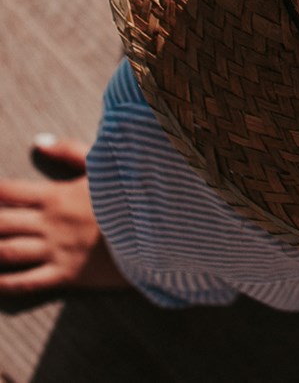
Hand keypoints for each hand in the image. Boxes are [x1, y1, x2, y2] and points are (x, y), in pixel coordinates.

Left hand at [0, 137, 127, 295]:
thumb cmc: (130, 192)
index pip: (10, 192)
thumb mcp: (102, 164)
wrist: (156, 226)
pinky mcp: (66, 274)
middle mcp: (50, 222)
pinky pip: (27, 281)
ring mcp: (55, 249)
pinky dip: (5, 284)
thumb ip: (69, 151)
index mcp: (56, 194)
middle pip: (1, 222)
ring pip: (8, 251)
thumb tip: (39, 140)